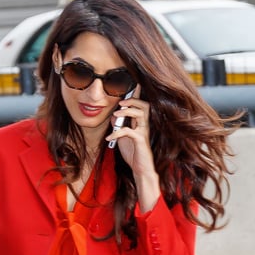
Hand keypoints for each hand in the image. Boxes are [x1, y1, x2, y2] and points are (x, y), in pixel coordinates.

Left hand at [106, 92, 160, 211]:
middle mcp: (144, 125)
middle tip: (121, 102)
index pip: (140, 105)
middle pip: (144, 105)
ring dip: (127, 111)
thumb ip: (119, 126)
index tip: (134, 85)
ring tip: (116, 115)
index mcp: (140, 123)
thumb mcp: (123, 138)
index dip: (137, 95)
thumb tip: (113, 116)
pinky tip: (109, 137)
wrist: (140, 169)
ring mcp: (143, 132)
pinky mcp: (140, 140)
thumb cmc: (133, 153)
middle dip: (133, 100)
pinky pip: (129, 131)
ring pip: (140, 114)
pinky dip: (117, 132)